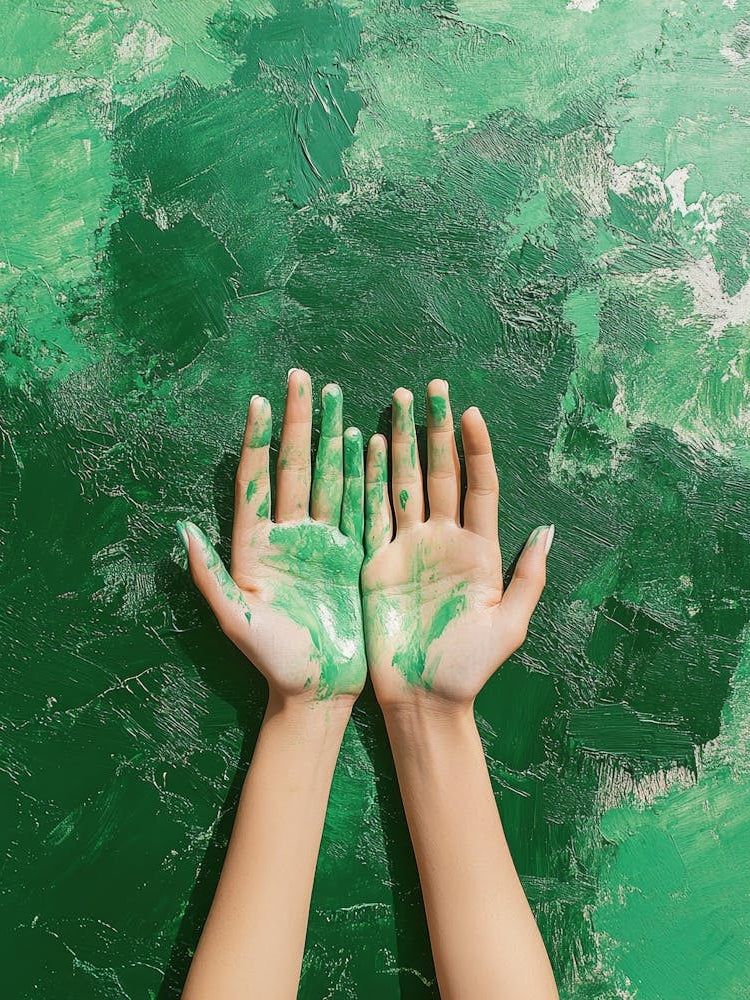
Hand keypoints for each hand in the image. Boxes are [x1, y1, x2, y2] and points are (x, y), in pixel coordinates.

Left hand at [177, 369, 366, 701]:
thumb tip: (182, 529)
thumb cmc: (273, 662)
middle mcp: (289, 536)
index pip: (257, 482)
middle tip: (301, 380)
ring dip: (331, 438)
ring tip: (336, 397)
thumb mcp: (238, 621)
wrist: (317, 690)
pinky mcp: (351, 555)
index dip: (258, 442)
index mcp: (256, 546)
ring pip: (327, 477)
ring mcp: (323, 542)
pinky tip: (367, 442)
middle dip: (297, 423)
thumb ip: (211, 576)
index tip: (260, 401)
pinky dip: (362, 474)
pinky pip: (358, 505)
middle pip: (294, 468)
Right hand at [361, 379, 552, 707]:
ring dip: (402, 443)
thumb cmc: (470, 668)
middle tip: (431, 387)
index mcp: (479, 550)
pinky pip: (373, 512)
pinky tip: (369, 446)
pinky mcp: (377, 561)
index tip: (472, 412)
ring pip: (405, 483)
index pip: (479, 486)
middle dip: (436, 429)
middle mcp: (443, 540)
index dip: (477, 449)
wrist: (424, 698)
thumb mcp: (508, 624)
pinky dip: (369, 480)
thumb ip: (528, 576)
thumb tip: (549, 529)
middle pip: (441, 473)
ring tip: (397, 401)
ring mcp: (408, 547)